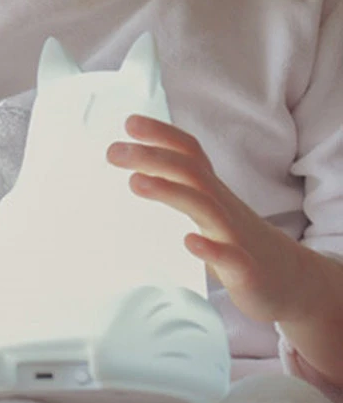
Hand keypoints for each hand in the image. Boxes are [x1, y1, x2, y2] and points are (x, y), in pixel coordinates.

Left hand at [108, 114, 318, 324]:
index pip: (188, 153)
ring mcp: (235, 236)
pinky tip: (189, 242)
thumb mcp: (206, 207)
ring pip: (205, 207)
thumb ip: (177, 188)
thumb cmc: (234, 239)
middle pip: (189, 172)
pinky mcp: (246, 270)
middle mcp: (222, 206)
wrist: (289, 280)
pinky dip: (210, 249)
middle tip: (112, 151)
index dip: (162, 134)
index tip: (129, 123)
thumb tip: (131, 170)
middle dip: (152, 157)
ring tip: (135, 182)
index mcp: (210, 190)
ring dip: (170, 191)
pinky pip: (231, 257)